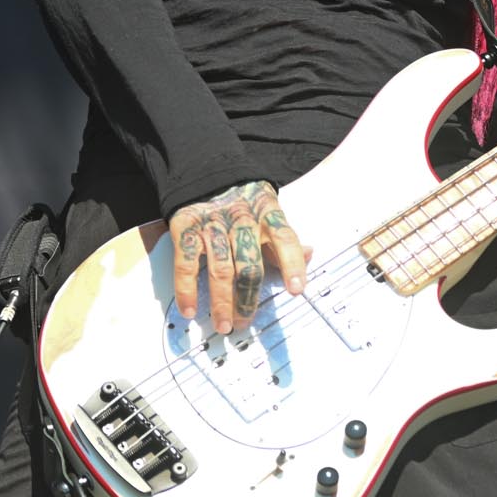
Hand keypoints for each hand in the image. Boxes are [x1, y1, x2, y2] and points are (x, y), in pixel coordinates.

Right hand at [168, 180, 306, 332]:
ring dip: (222, 301)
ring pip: (220, 268)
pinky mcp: (186, 228)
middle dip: (247, 297)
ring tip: (224, 324)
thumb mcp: (268, 213)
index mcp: (267, 213)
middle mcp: (241, 220)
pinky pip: (186, 263)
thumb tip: (310, 255)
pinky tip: (190, 309)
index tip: (296, 290)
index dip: (292, 264)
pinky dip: (187, 289)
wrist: (207, 172)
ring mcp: (213, 224)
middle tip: (245, 321)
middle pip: (248, 263)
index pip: (285, 238)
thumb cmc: (244, 203)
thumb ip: (284, 240)